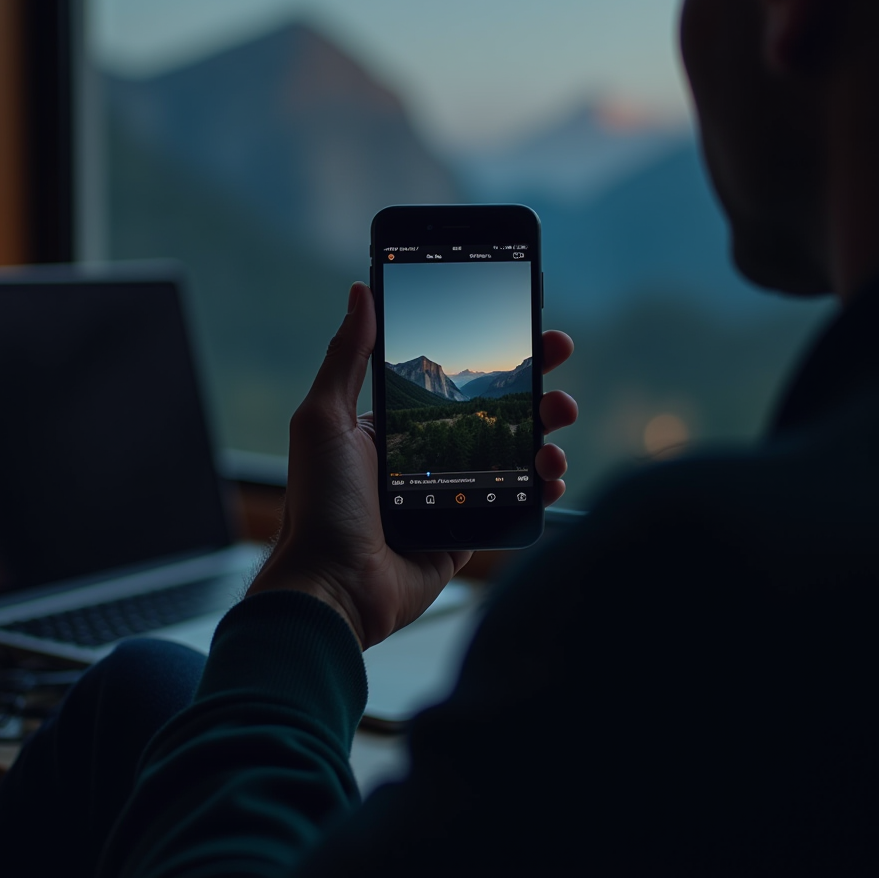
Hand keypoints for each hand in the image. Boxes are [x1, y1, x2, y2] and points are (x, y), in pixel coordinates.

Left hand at [248, 282, 577, 648]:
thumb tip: (361, 291)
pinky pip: (516, 502)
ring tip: (558, 420)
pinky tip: (552, 472)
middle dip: (532, 379)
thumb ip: (347, 356)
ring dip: (545, 429)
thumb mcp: (324, 418)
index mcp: (392, 427)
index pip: (452, 378)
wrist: (332, 587)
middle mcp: (425, 456)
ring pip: (513, 453)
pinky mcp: (467, 530)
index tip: (525, 323)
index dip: (487, 349)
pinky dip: (542, 486)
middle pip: (493, 410)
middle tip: (557, 354)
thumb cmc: (321, 503)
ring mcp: (450, 494)